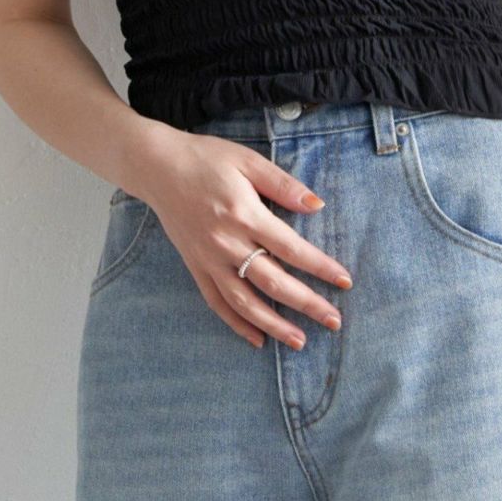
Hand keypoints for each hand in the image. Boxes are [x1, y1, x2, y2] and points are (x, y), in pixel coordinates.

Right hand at [126, 126, 353, 350]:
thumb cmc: (206, 159)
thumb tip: (316, 205)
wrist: (156, 167)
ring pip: (245, 302)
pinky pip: (217, 303)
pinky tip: (257, 338)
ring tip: (300, 341)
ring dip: (274, 325)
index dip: (321, 267)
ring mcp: (209, 259)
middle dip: (307, 304)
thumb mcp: (248, 161)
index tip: (345, 282)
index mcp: (245, 214)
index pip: (292, 249)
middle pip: (273, 282)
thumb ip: (283, 185)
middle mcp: (227, 243)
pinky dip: (237, 324)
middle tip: (334, 321)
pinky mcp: (195, 267)